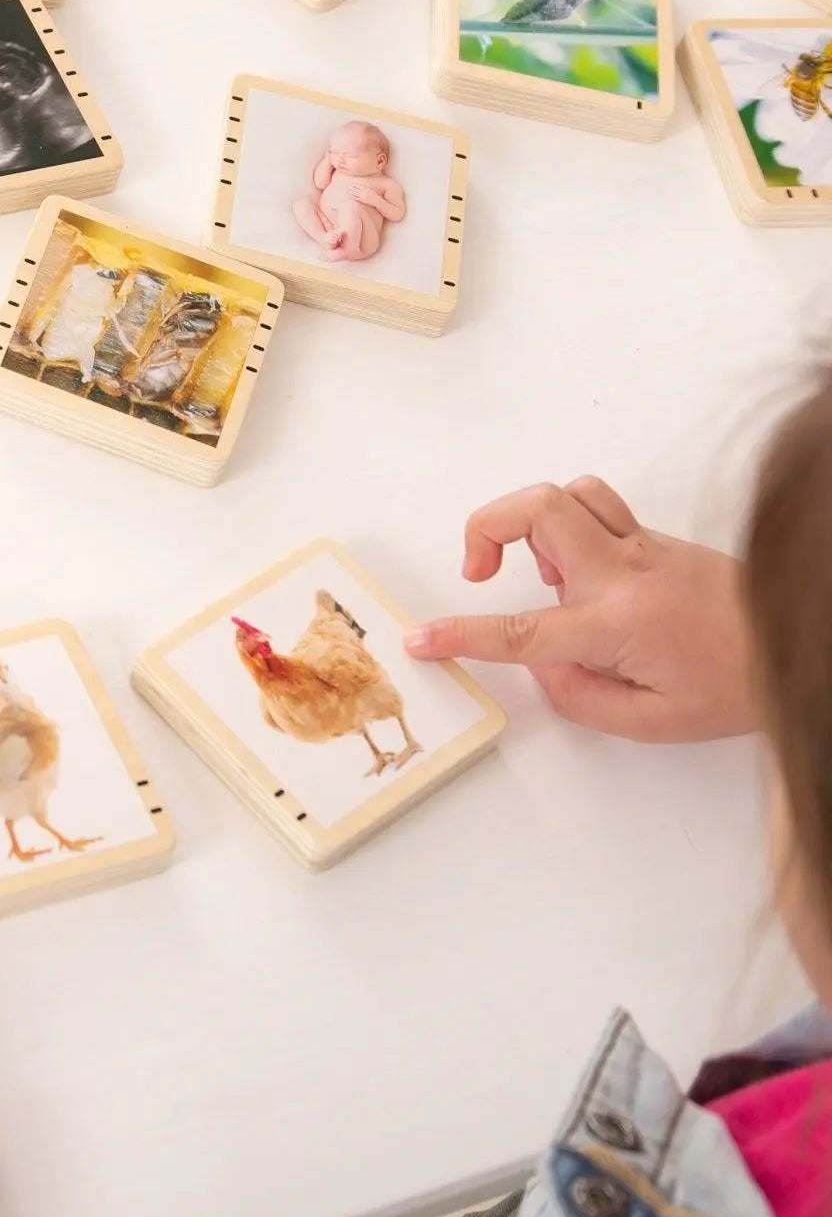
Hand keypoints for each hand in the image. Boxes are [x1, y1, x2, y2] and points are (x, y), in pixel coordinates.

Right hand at [404, 478, 757, 741]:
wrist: (807, 642)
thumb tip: (543, 665)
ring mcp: (643, 546)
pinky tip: (579, 575)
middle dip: (486, 527)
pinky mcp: (656, 539)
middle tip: (481, 571)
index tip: (423, 639)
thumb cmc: (740, 685)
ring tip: (538, 570)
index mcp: (619, 624)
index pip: (523, 630)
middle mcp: (625, 572)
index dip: (462, 635)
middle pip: (538, 508)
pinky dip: (570, 529)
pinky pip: (599, 510)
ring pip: (571, 494)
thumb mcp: (653, 722)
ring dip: (533, 521)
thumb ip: (580, 697)